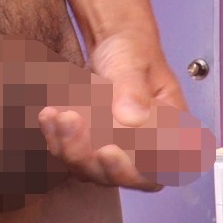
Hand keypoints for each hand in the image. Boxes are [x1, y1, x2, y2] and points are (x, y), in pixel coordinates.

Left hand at [40, 29, 211, 189]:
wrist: (114, 44)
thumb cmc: (133, 52)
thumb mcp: (134, 64)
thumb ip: (134, 90)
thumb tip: (132, 119)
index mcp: (172, 133)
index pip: (163, 170)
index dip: (137, 170)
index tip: (108, 149)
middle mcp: (148, 151)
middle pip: (123, 177)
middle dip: (92, 156)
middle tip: (72, 121)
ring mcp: (119, 154)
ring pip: (93, 172)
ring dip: (69, 148)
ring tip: (57, 114)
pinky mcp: (92, 150)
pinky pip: (72, 157)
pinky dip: (57, 139)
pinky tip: (50, 115)